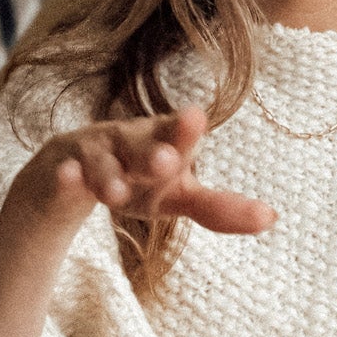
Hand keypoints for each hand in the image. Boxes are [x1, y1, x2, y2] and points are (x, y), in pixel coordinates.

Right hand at [6, 106, 276, 236]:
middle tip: (169, 162)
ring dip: (110, 176)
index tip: (195, 118)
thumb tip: (273, 218)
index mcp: (164, 144)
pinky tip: (67, 179)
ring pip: (103, 163)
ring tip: (115, 194)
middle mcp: (132, 141)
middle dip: (154, 152)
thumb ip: (219, 209)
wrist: (71, 173)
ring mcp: (96, 153)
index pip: (179, 135)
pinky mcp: (64, 167)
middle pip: (143, 144)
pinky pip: (64, 173)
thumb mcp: (176, 198)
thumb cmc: (139, 180)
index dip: (186, 130)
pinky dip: (67, 177)